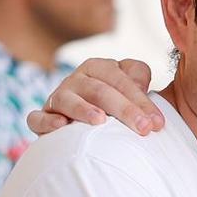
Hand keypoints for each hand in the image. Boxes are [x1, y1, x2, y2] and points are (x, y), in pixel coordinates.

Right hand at [28, 57, 161, 135]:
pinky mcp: (42, 116)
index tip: (158, 123)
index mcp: (99, 68)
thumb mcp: (131, 87)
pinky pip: (37, 118)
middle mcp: (77, 79)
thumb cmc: (118, 104)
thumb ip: (138, 78)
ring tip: (101, 121)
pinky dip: (47, 122)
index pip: (122, 80)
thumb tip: (140, 84)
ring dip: (84, 110)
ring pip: (68, 100)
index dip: (142, 101)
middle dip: (125, 109)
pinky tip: (61, 126)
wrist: (90, 123)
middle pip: (100, 91)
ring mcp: (57, 97)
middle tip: (144, 128)